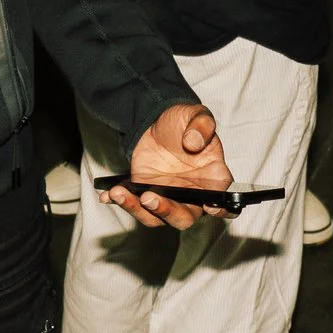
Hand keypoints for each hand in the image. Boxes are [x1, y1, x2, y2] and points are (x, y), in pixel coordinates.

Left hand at [105, 102, 233, 229]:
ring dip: (137, 209)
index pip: (225, 205)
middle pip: (184, 217)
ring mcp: (168, 197)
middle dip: (167, 212)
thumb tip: (193, 142)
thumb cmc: (184, 122)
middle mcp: (192, 195)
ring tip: (119, 193)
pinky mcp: (146, 193)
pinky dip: (120, 202)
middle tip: (150, 198)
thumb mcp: (196, 115)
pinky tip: (107, 195)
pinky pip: (134, 205)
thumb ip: (201, 125)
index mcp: (213, 180)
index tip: (209, 206)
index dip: (221, 210)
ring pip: (156, 217)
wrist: (157, 120)